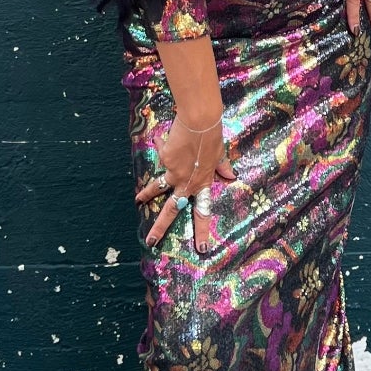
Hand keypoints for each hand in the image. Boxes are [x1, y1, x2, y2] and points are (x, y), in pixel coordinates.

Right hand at [135, 111, 236, 253]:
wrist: (199, 122)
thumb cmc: (213, 137)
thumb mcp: (220, 155)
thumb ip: (222, 168)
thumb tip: (232, 176)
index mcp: (203, 183)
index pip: (203, 212)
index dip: (202, 231)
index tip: (201, 248)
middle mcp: (187, 182)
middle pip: (172, 209)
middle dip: (160, 227)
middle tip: (151, 241)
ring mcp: (174, 172)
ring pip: (157, 188)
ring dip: (146, 195)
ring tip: (138, 201)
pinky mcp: (164, 159)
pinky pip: (161, 153)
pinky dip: (162, 146)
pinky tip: (162, 139)